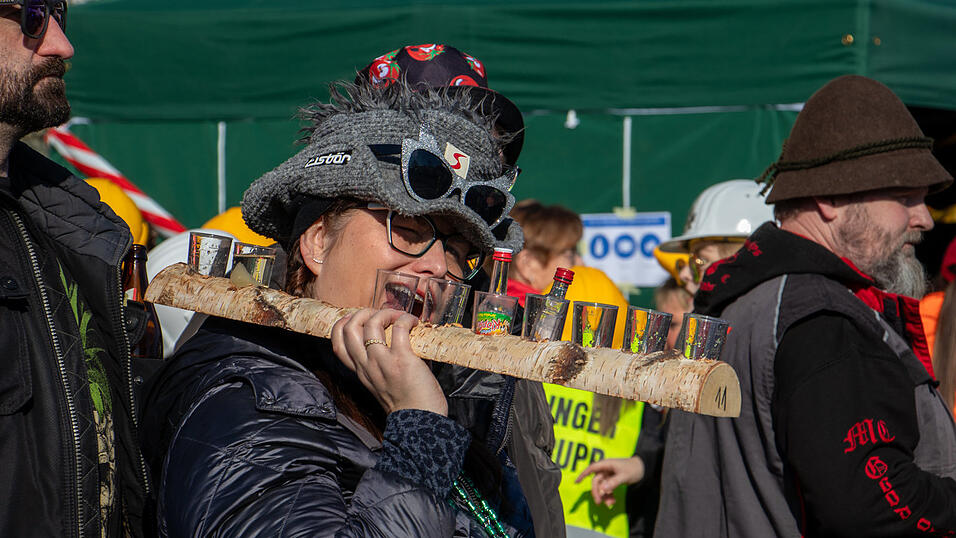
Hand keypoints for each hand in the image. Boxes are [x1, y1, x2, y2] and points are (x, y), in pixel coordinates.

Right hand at [331, 308, 446, 415]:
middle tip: (381, 314)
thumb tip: (401, 337)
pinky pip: (399, 328)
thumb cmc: (409, 403)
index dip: (342, 325)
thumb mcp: (384, 383)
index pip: (337, 344)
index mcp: (361, 372)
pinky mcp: (402, 360)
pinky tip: (414, 323)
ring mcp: (382, 363)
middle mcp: (367, 366)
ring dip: (386, 313)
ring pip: (371, 324)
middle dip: (362, 313)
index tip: (359, 319)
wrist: (420, 423)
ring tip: (399, 317)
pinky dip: (406, 319)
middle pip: (348, 329)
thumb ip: (384, 362)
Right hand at [575, 456, 645, 506]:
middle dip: (596, 492)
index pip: (592, 468)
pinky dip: (609, 495)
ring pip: (601, 487)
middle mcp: (606, 469)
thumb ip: (613, 483)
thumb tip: (603, 490)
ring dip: (604, 496)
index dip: (583, 474)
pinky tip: (612, 501)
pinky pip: (607, 489)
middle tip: (599, 502)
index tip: (576, 482)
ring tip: (609, 504)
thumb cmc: (634, 468)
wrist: (643, 468)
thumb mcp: (624, 476)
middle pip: (596, 481)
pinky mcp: (612, 480)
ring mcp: (609, 475)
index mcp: (607, 464)